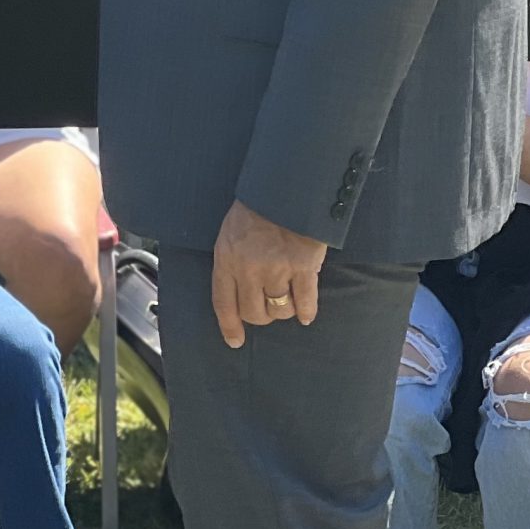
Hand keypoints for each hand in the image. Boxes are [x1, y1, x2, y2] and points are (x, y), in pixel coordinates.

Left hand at [209, 200, 328, 347]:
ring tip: (287, 300)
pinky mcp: (303, 267)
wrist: (285, 187)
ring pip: (280, 310)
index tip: (235, 341)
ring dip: (284, 310)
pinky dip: (306, 312)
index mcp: (227, 259)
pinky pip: (305, 302)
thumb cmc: (256, 208)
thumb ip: (231, 262)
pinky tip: (305, 315)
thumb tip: (236, 294)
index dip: (230, 326)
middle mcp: (249, 269)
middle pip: (254, 313)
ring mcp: (277, 269)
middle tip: (268, 307)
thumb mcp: (230, 233)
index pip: (223, 304)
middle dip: (261, 315)